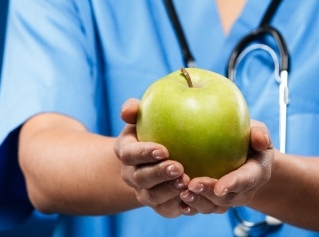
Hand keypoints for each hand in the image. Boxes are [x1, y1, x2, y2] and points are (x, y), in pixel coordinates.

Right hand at [115, 98, 191, 217]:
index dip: (144, 153)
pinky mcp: (160, 205)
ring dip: (169, 191)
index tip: (163, 150)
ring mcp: (144, 191)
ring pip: (152, 197)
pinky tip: (193, 201)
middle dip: (158, 174)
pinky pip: (167, 210)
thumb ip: (134, 109)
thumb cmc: (153, 127)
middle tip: (178, 167)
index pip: (129, 154)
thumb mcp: (143, 115)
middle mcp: (131, 174)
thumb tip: (129, 109)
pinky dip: (179, 207)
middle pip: (140, 178)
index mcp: (126, 151)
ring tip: (187, 182)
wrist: (156, 156)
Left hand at [179, 120, 273, 214]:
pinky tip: (179, 203)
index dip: (233, 184)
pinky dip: (191, 207)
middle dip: (209, 194)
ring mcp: (228, 198)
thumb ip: (259, 133)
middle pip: (227, 198)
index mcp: (256, 173)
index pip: (246, 179)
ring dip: (197, 202)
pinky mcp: (214, 201)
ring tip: (182, 194)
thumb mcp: (258, 131)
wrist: (246, 156)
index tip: (220, 187)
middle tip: (192, 185)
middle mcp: (243, 190)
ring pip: (213, 206)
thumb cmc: (250, 138)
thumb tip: (261, 140)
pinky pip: (203, 208)